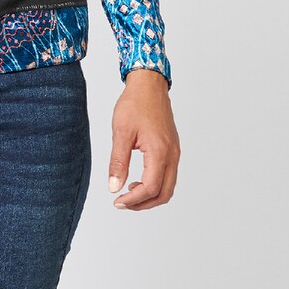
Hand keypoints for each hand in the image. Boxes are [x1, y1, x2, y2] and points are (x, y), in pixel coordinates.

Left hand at [108, 68, 179, 210]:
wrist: (149, 85)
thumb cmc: (135, 104)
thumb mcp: (121, 132)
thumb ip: (118, 162)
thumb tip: (114, 187)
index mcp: (160, 151)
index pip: (150, 188)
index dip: (134, 200)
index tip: (117, 201)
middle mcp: (172, 155)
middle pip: (164, 193)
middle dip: (143, 203)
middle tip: (122, 202)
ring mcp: (175, 152)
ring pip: (168, 186)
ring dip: (150, 196)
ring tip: (129, 192)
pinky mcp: (172, 149)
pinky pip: (168, 175)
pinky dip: (155, 184)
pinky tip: (138, 179)